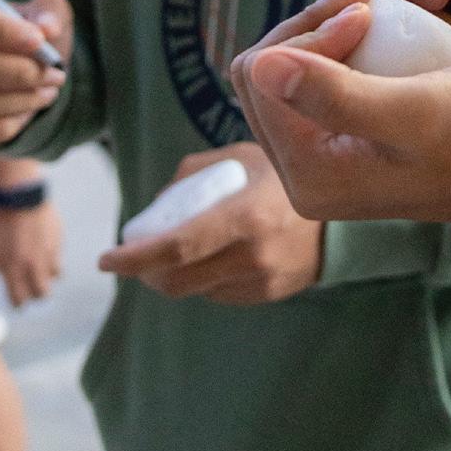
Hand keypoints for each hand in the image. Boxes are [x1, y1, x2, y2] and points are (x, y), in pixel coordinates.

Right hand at [0, 0, 70, 146]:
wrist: (23, 68)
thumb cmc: (31, 34)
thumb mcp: (47, 13)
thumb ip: (50, 13)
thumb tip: (48, 29)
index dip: (2, 28)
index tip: (39, 41)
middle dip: (24, 72)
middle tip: (56, 75)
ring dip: (22, 100)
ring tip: (50, 92)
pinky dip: (6, 126)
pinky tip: (27, 113)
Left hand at [0, 201, 62, 305]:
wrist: (15, 194)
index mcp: (12, 270)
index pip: (20, 299)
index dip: (18, 303)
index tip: (17, 300)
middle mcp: (32, 264)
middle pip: (42, 293)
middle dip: (36, 294)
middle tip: (31, 288)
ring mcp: (48, 251)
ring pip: (55, 276)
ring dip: (48, 276)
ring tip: (41, 270)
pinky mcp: (58, 237)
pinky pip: (59, 254)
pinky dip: (53, 258)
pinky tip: (45, 251)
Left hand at [97, 144, 323, 304]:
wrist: (346, 209)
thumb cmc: (287, 174)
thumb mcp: (245, 155)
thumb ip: (197, 171)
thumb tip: (157, 202)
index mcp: (246, 217)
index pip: (175, 248)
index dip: (133, 257)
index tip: (105, 258)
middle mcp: (253, 256)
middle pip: (176, 281)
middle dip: (144, 272)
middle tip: (131, 256)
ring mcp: (262, 281)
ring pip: (193, 290)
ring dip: (171, 276)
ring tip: (170, 251)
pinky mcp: (267, 295)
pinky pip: (217, 293)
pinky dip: (201, 278)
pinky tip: (209, 256)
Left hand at [230, 9, 450, 244]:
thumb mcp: (415, 112)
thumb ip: (336, 95)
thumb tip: (261, 66)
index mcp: (309, 176)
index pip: (259, 75)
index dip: (308, 31)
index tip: (366, 11)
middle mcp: (304, 176)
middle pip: (262, 71)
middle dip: (310, 24)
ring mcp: (322, 159)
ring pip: (286, 68)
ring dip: (323, 27)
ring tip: (371, 3)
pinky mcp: (343, 140)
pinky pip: (314, 77)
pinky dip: (338, 43)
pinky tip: (375, 24)